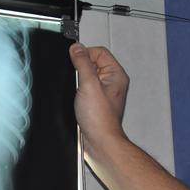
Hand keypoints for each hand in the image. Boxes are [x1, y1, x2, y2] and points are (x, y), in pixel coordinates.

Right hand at [69, 43, 128, 159]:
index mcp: (116, 74)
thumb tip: (76, 48)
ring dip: (79, 82)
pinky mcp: (95, 103)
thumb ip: (82, 63)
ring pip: (87, 77)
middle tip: (79, 81)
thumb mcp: (88, 84)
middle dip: (80, 70)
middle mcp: (112, 83)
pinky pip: (84, 89)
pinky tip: (77, 101)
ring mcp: (104, 93)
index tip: (74, 60)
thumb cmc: (100, 118)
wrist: (99, 141)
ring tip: (80, 94)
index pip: (99, 52)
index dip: (84, 54)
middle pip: (92, 64)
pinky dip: (78, 92)